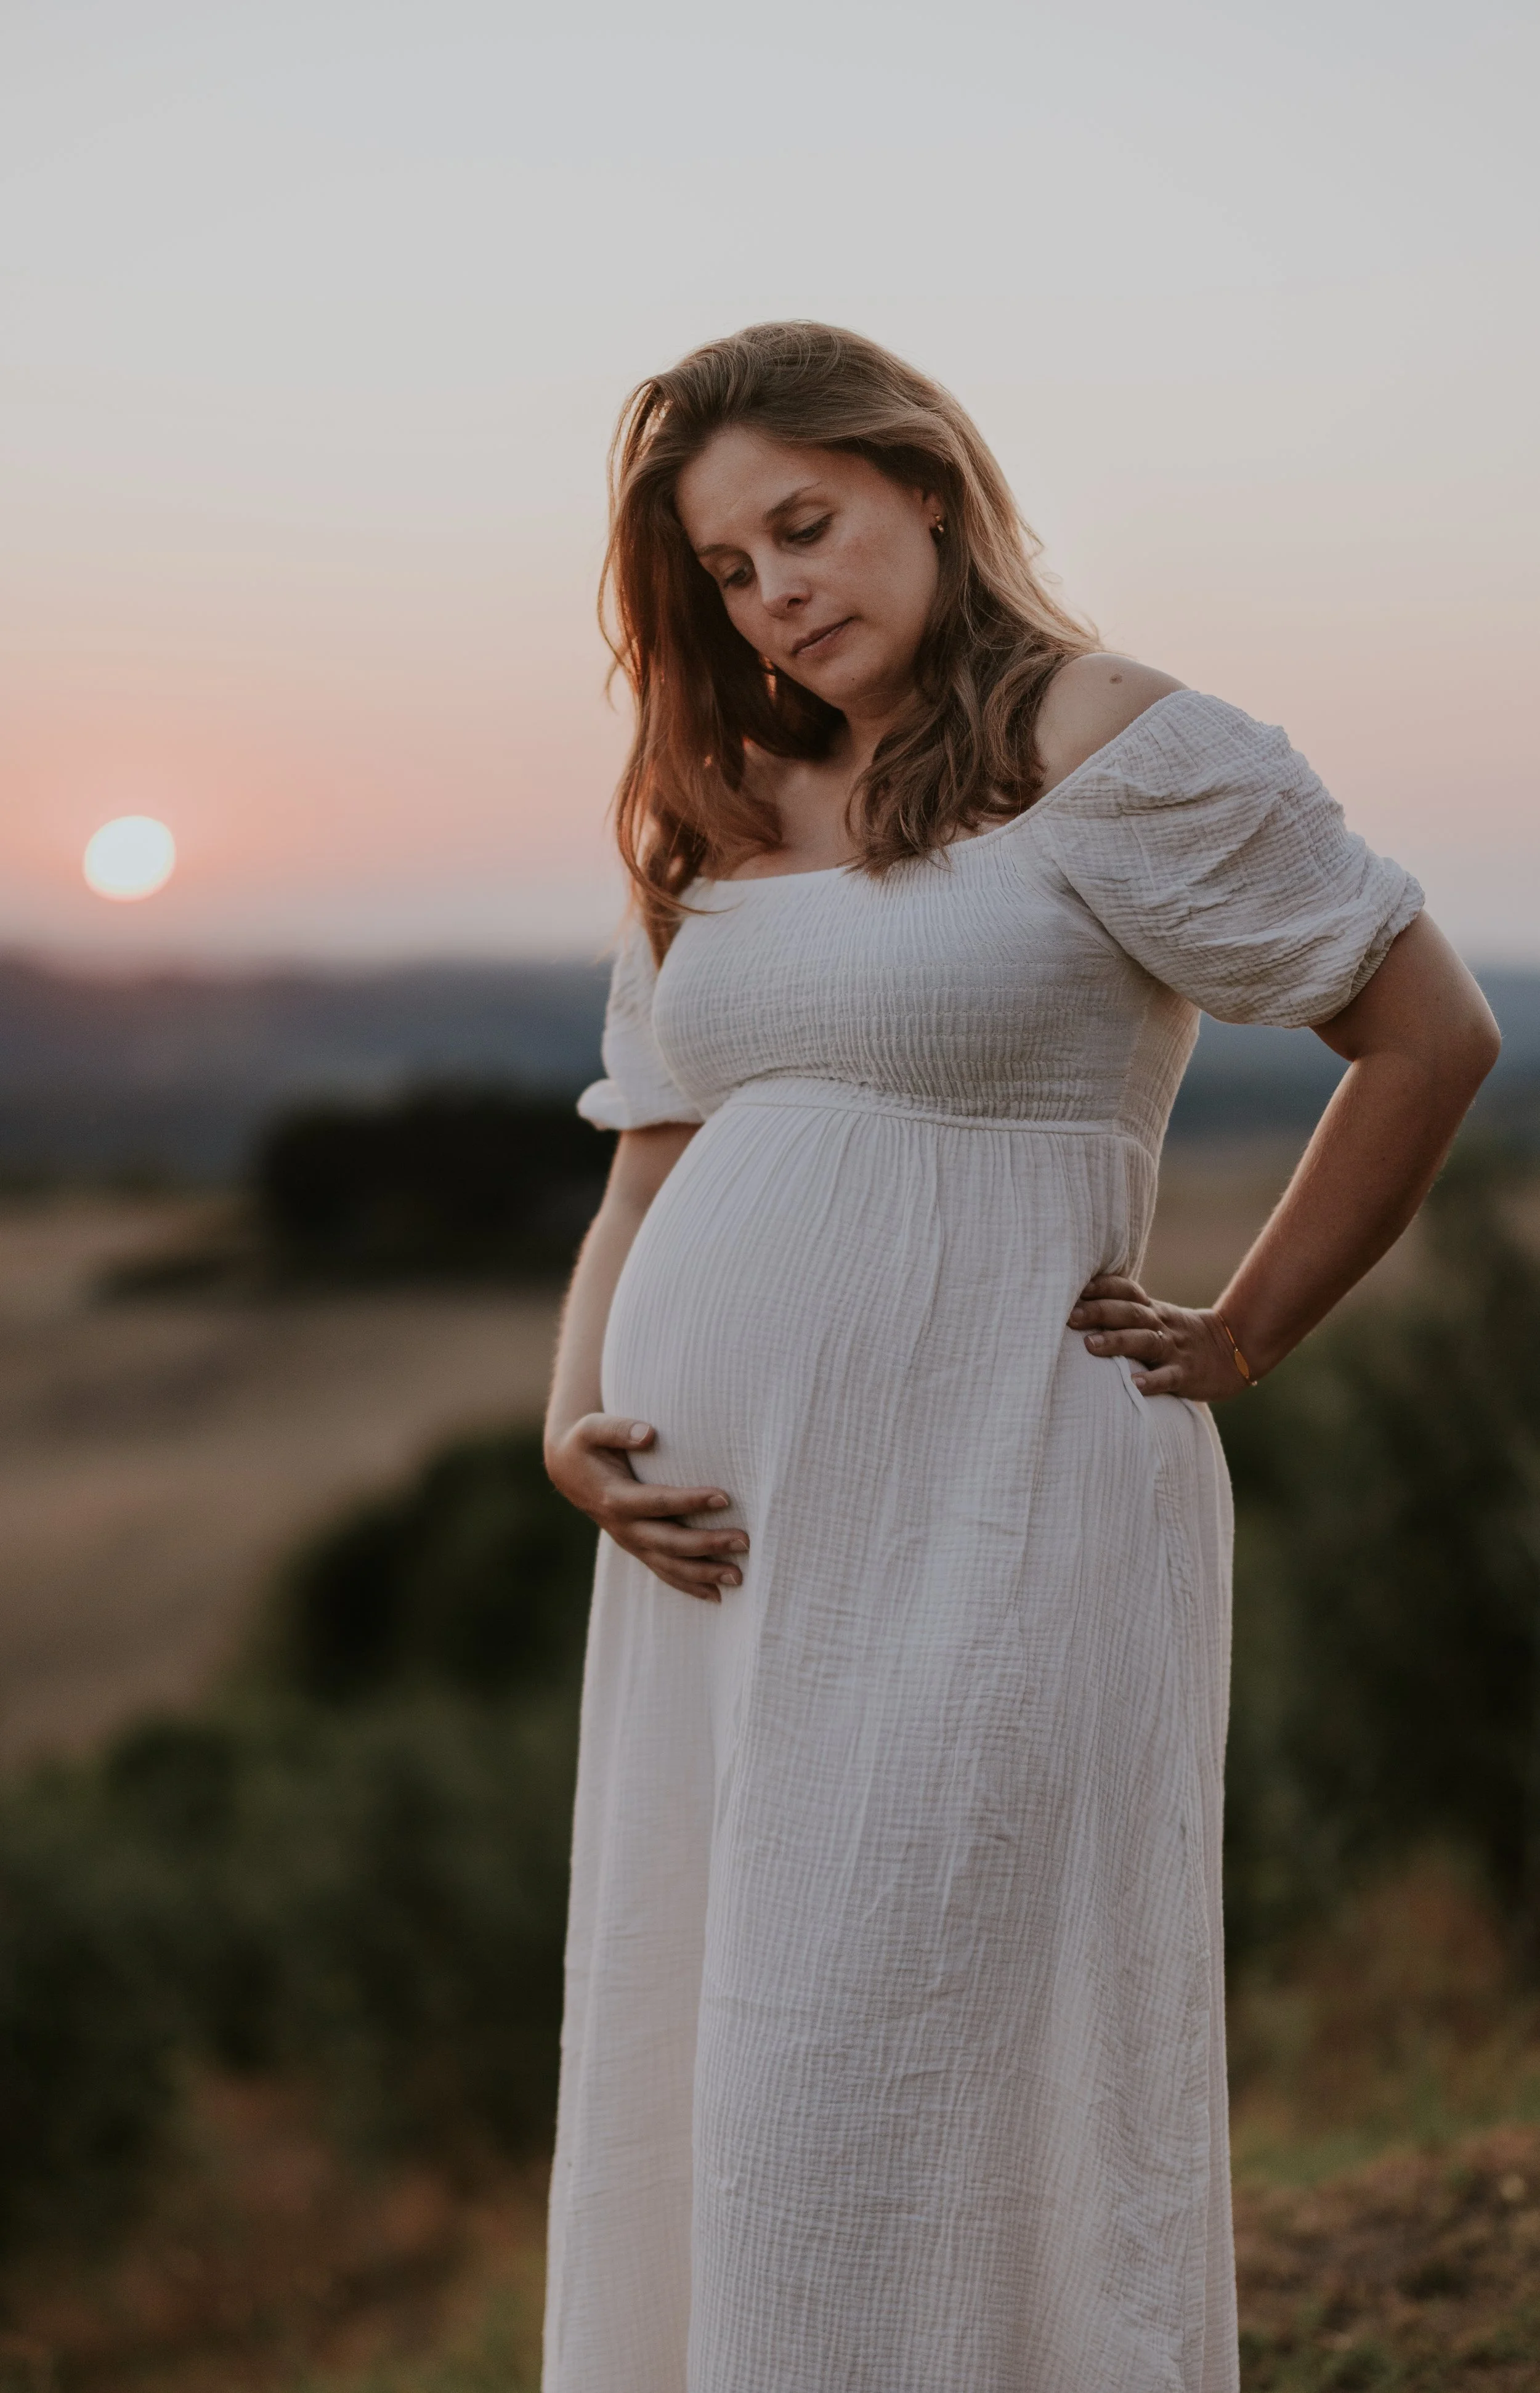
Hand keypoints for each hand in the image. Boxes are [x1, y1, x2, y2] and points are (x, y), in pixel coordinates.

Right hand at [544, 1414, 746, 1601]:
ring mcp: (630, 1542)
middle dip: (708, 1544)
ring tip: (738, 1577)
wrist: (567, 1469)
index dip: (691, 1501)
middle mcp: (624, 1527)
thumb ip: (618, 1429)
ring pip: (669, 1565)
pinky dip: (689, 1586)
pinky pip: (663, 1572)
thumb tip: (649, 1433)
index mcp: (615, 1498)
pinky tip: (716, 1595)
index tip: (724, 1498)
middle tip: (744, 1540)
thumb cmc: (585, 1444)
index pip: (659, 1503)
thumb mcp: (592, 1429)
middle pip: (670, 1542)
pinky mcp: (637, 1548)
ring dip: (704, 1574)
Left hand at [1068, 1275, 1250, 1402]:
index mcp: (1152, 1310)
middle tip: (1070, 1316)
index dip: (1102, 1286)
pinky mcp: (1186, 1375)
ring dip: (1117, 1342)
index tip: (1075, 1287)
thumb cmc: (1180, 1336)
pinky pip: (1168, 1377)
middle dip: (1099, 1312)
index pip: (1126, 1290)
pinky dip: (1151, 1381)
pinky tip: (1134, 1385)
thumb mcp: (1157, 1317)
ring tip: (1090, 1346)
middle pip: (1130, 1313)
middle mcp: (1161, 1325)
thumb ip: (1126, 1311)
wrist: (1234, 1351)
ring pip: (1145, 1342)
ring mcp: (1175, 1350)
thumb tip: (1077, 1305)